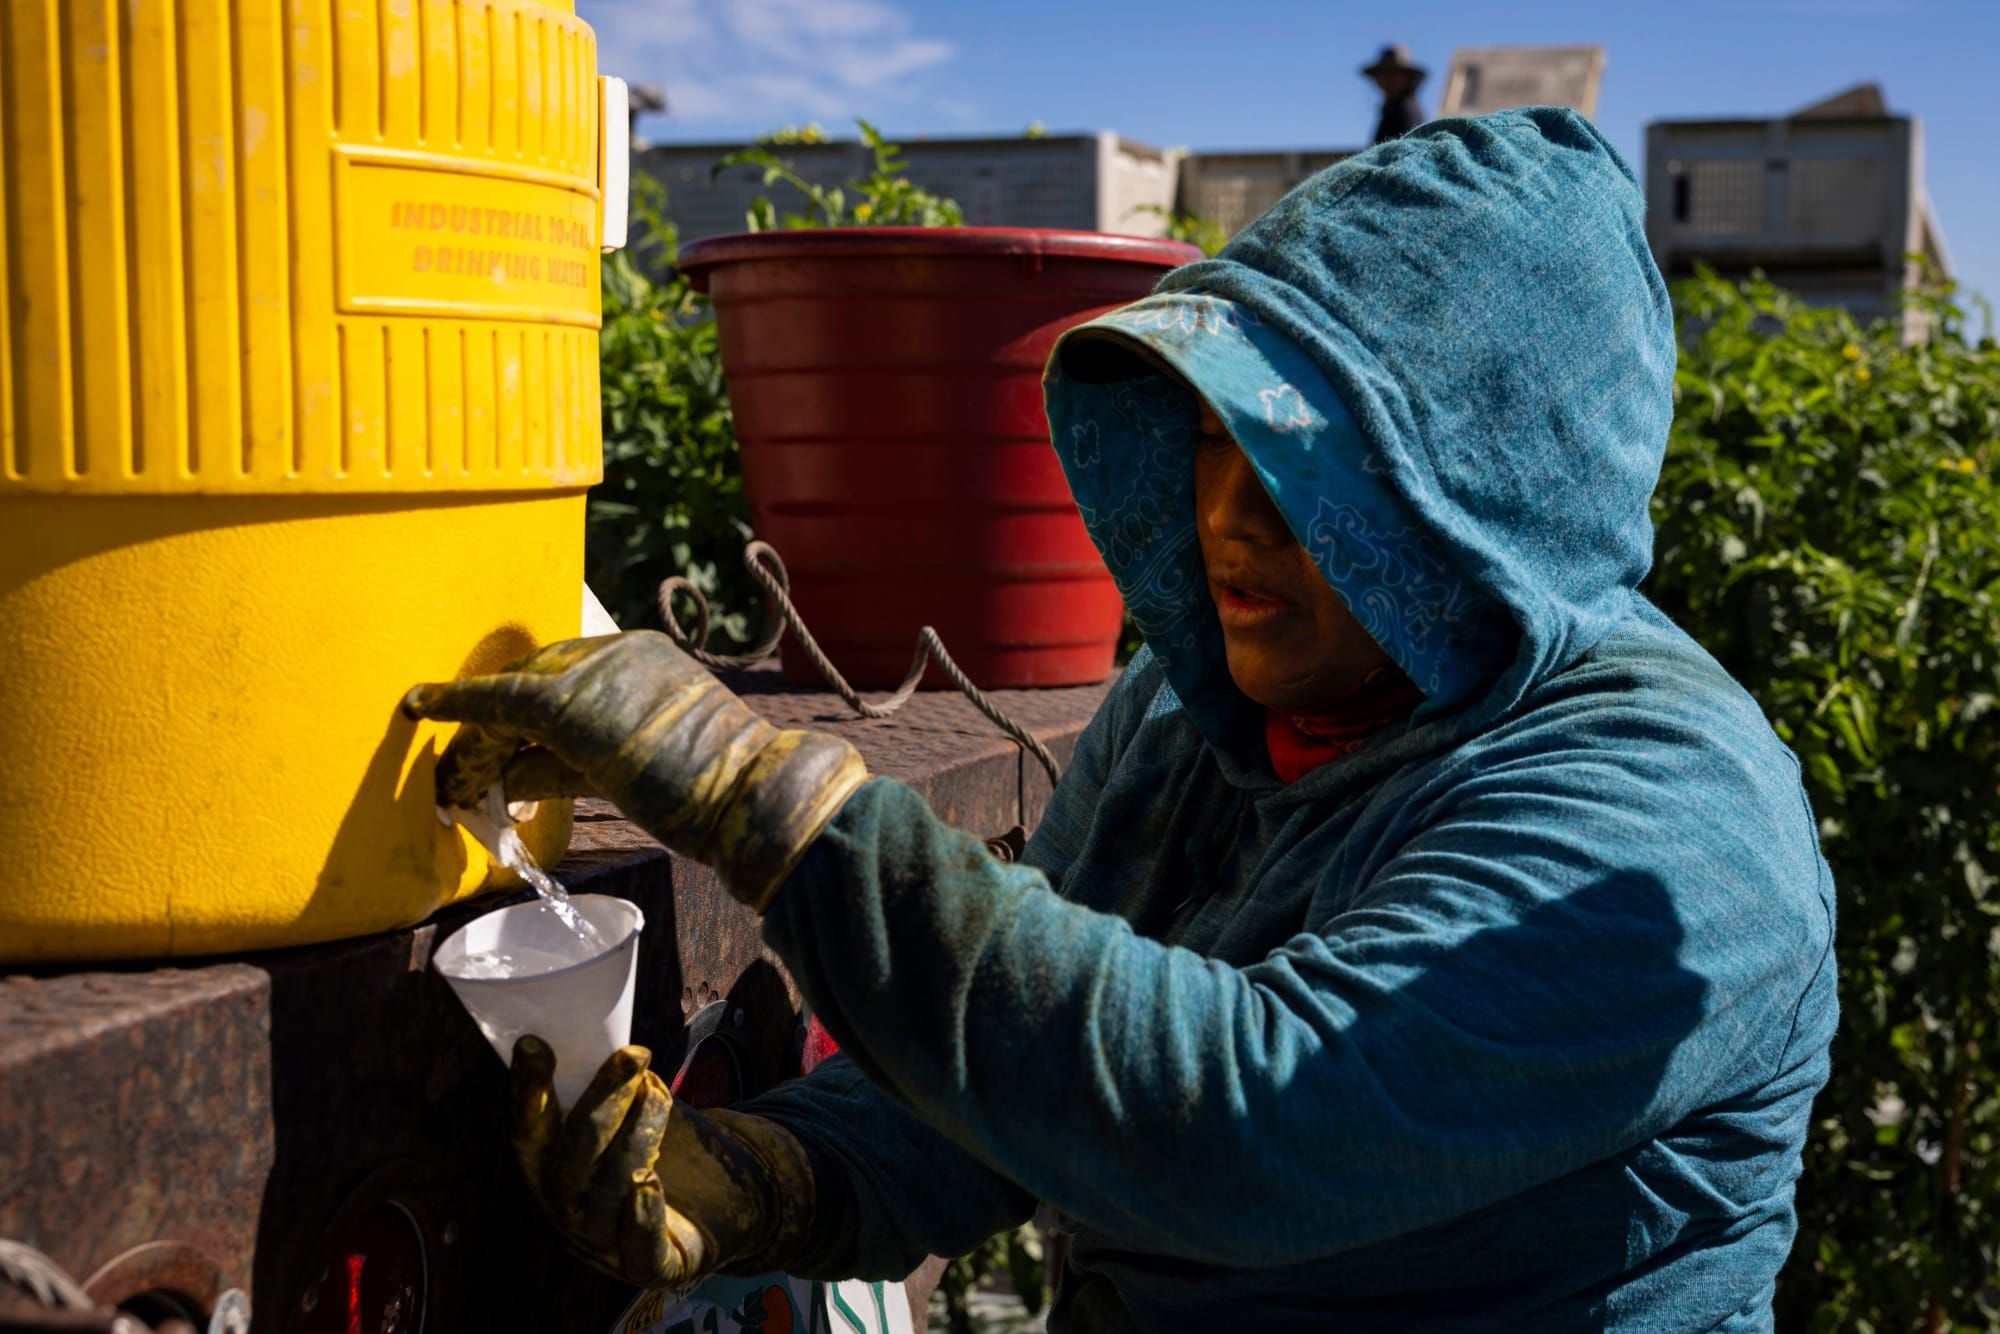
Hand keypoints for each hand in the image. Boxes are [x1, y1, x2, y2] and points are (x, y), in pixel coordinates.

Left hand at [402, 632, 867, 911]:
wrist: (750, 793)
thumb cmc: (712, 795)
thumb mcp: (637, 770)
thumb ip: (570, 767)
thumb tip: (504, 781)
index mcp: (647, 657)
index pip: (565, 673)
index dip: (523, 713)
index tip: (499, 743)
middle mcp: (618, 651)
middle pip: (533, 676)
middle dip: (493, 723)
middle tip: (464, 770)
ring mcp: (595, 671)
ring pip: (512, 693)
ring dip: (474, 736)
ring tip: (448, 779)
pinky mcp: (568, 703)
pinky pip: (496, 700)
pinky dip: (454, 703)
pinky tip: (421, 706)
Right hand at [510, 1036, 813, 1287]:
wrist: (720, 1209)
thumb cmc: (664, 1153)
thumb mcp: (633, 1117)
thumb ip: (616, 1088)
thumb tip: (613, 1033)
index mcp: (552, 1170)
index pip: (529, 1134)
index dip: (527, 1094)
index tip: (536, 1044)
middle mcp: (569, 1209)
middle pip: (571, 1160)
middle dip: (600, 1104)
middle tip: (633, 1056)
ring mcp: (606, 1243)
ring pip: (610, 1190)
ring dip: (636, 1137)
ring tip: (659, 1093)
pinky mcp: (650, 1267)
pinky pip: (640, 1248)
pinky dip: (642, 1217)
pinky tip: (650, 1185)